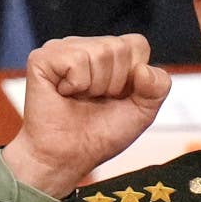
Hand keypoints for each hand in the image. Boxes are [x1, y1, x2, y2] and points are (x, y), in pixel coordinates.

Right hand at [1, 35, 170, 196]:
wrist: (68, 157)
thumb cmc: (100, 134)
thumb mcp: (143, 112)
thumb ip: (158, 87)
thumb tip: (142, 69)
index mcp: (109, 53)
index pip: (138, 44)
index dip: (134, 77)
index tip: (117, 96)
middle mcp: (85, 45)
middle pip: (119, 47)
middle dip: (114, 83)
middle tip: (95, 100)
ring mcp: (62, 49)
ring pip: (99, 52)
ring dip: (95, 86)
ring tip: (79, 98)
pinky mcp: (42, 58)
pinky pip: (76, 60)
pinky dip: (76, 84)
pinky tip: (64, 94)